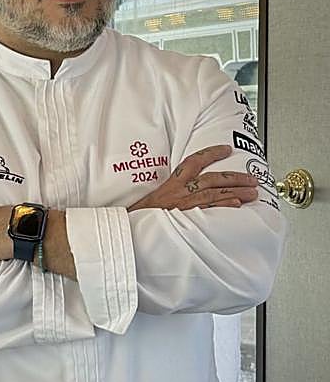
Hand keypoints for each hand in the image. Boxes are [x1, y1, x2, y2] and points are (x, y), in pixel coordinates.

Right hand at [129, 145, 258, 211]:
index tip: (225, 149)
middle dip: (234, 177)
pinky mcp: (186, 218)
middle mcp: (179, 192)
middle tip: (252, 178)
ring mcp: (184, 205)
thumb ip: (169, 196)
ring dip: (236, 191)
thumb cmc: (139, 219)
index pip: (193, 163)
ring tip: (253, 192)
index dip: (210, 154)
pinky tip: (237, 205)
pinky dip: (224, 206)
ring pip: (215, 193)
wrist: (129, 231)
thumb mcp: (152, 201)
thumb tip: (184, 196)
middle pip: (211, 179)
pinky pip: (209, 210)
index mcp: (171, 185)